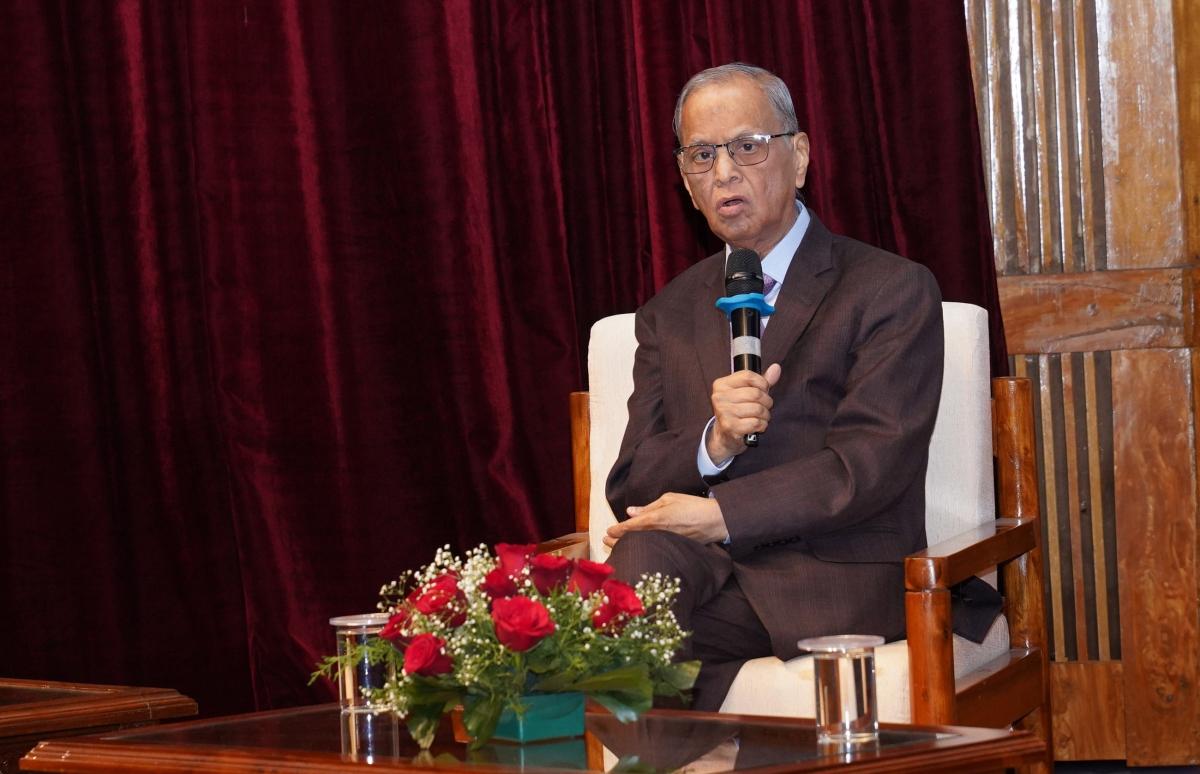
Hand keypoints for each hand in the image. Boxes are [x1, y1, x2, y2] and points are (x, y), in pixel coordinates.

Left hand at [604, 492, 727, 547]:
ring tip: (616, 546)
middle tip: (606, 541)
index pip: (629, 527)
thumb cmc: (693, 506)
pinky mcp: (671, 549)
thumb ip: (648, 506)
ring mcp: (664, 543)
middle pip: (631, 539)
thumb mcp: (669, 499)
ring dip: (627, 546)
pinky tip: (637, 549)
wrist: (715, 521)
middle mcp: (657, 533)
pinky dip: (641, 549)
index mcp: (655, 518)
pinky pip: (651, 549)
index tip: (608, 531)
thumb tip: (631, 511)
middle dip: (617, 541)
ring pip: (640, 546)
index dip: (616, 530)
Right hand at [705, 363, 781, 462]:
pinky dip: (762, 425)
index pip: (748, 376)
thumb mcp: (746, 392)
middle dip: (767, 402)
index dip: (762, 383)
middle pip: (756, 394)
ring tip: (760, 417)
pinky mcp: (730, 427)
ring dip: (765, 415)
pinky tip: (757, 426)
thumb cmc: (737, 411)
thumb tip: (776, 368)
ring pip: (758, 409)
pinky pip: (756, 423)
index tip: (763, 390)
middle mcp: (719, 397)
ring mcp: (724, 412)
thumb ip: (761, 381)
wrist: (724, 436)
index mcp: (721, 384)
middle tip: (764, 407)